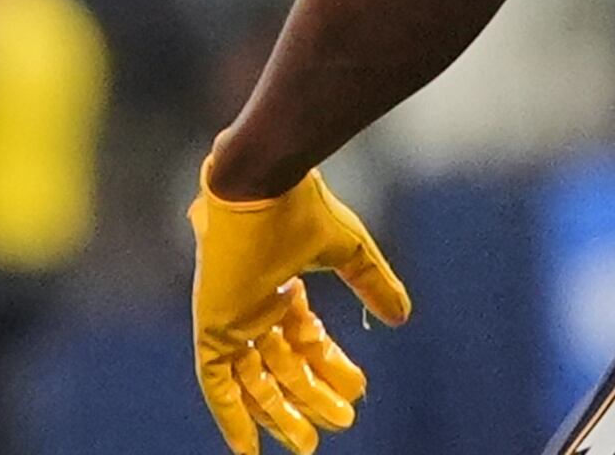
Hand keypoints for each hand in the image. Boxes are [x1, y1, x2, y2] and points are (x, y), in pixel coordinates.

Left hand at [189, 171, 410, 454]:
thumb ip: (372, 284)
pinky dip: (231, 414)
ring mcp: (232, 317)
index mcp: (281, 285)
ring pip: (254, 380)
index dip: (331, 367)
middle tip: (341, 424)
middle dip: (310, 398)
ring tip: (310, 442)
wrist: (260, 185)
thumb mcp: (348, 252)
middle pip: (282, 365)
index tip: (359, 391)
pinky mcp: (213, 326)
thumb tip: (402, 317)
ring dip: (279, 414)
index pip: (306, 339)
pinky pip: (216, 382)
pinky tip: (247, 448)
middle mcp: (255, 305)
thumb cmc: (300, 209)